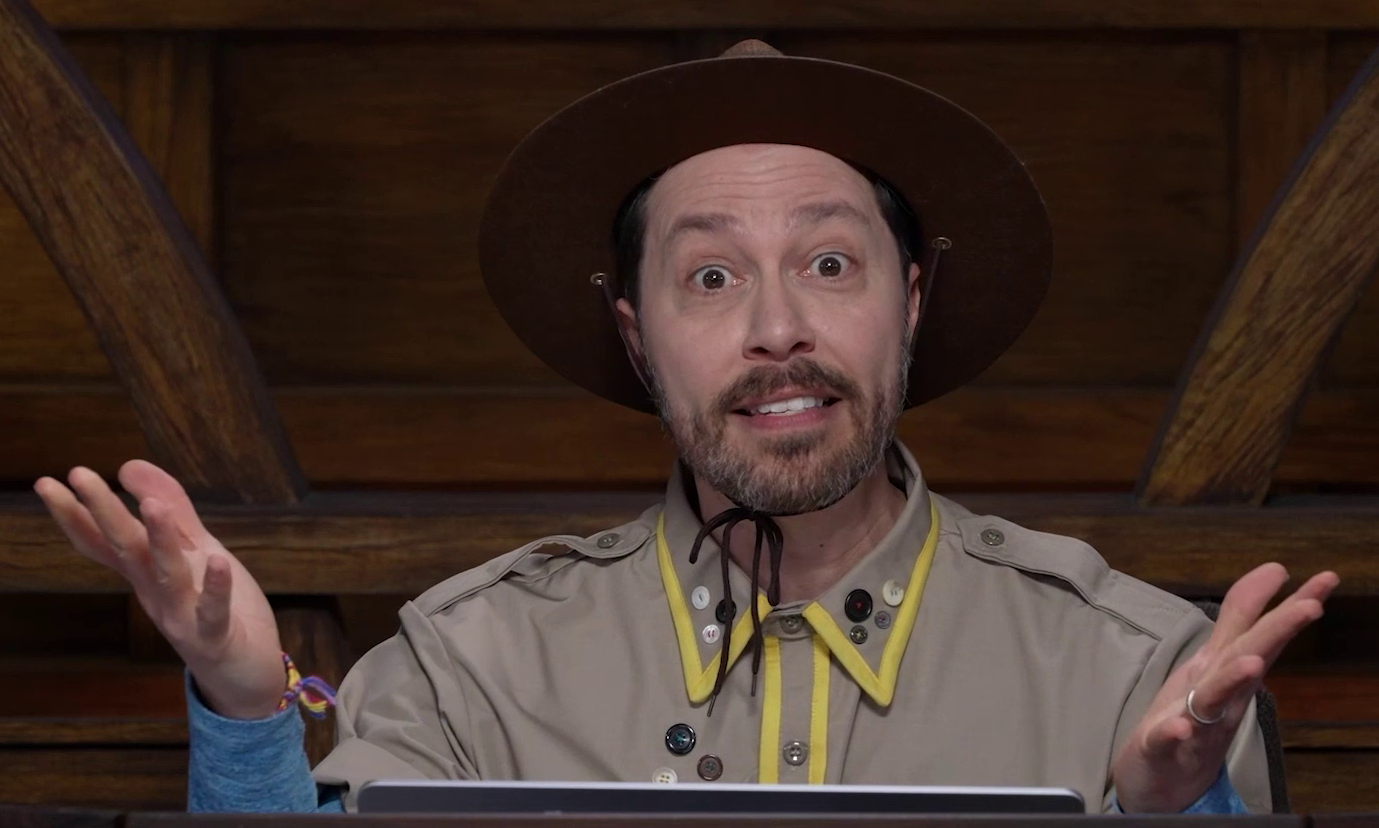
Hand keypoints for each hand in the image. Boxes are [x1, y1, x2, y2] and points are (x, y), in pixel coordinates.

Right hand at [35, 461, 286, 719]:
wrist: (244, 672)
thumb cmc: (214, 608)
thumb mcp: (196, 550)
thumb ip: (171, 509)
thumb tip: (128, 465)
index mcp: (147, 573)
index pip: (103, 540)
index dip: (76, 513)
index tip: (46, 482)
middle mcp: (155, 593)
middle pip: (126, 548)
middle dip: (104, 512)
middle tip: (79, 475)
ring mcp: (182, 616)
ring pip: (167, 574)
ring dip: (160, 541)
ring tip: (151, 506)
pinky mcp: (214, 636)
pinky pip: (213, 611)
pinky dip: (214, 587)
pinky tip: (218, 560)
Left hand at [1111, 563, 1338, 811]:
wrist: (1159, 783)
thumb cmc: (1189, 718)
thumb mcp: (1213, 662)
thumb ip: (1238, 623)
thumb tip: (1271, 576)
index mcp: (1227, 672)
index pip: (1260, 631)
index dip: (1287, 603)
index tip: (1325, 577)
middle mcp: (1220, 697)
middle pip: (1249, 657)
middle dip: (1277, 632)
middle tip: (1310, 606)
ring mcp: (1194, 723)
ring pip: (1215, 698)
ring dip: (1233, 680)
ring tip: (1252, 663)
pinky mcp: (1162, 748)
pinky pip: (1168, 738)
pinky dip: (1175, 731)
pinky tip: (1180, 727)